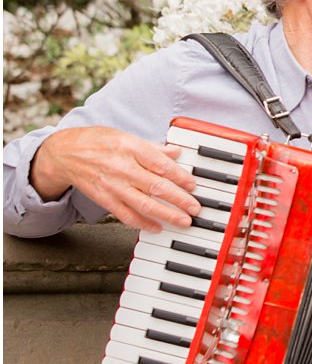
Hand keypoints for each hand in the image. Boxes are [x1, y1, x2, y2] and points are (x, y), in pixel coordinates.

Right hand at [30, 126, 199, 231]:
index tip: (193, 185)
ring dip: (166, 214)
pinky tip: (157, 227)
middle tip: (196, 208)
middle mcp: (122, 168)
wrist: (64, 153)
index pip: (161, 165)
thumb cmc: (97, 142)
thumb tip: (176, 152)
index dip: (180, 177)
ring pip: (143, 204)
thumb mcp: (125, 136)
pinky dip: (142, 223)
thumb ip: (152, 148)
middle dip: (179, 199)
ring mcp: (112, 185)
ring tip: (183, 221)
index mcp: (130, 148)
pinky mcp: (103, 199)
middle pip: (156, 186)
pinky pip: (125, 214)